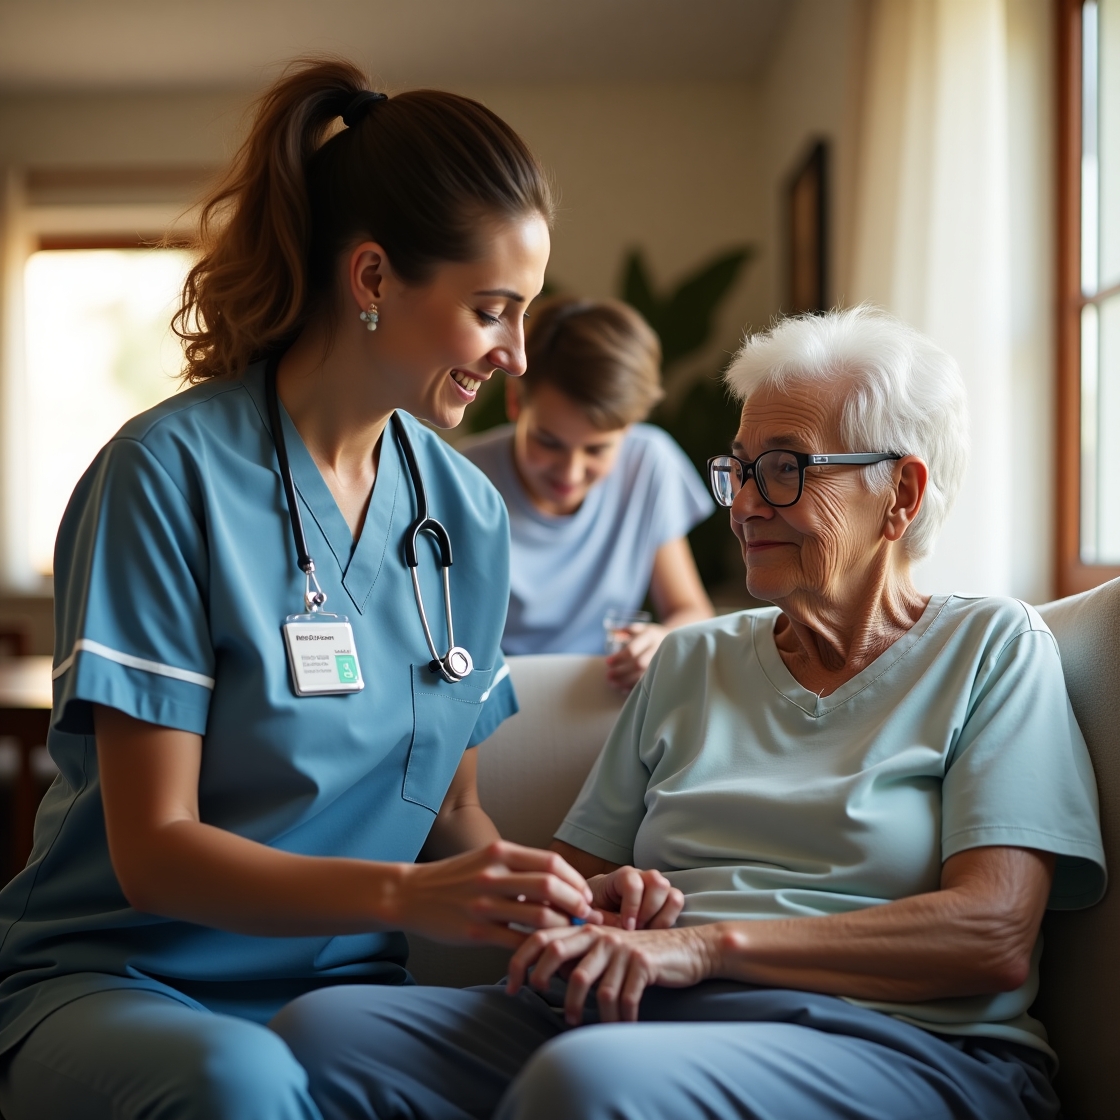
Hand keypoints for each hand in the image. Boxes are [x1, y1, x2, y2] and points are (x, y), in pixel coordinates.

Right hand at [394, 841, 595, 949]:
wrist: (410, 894)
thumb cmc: (454, 877)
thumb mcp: (486, 859)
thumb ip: (519, 866)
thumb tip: (559, 882)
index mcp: (499, 852)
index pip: (551, 862)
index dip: (575, 879)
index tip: (585, 894)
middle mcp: (493, 875)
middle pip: (550, 887)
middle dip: (576, 903)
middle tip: (587, 915)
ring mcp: (483, 905)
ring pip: (538, 916)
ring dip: (563, 927)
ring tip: (572, 934)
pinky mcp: (475, 932)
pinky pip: (517, 942)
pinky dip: (537, 949)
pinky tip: (546, 954)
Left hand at [508, 924, 715, 1024]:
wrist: (687, 949)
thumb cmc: (639, 956)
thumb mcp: (606, 950)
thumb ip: (577, 956)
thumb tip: (543, 975)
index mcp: (585, 930)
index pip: (542, 937)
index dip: (520, 961)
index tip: (511, 988)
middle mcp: (599, 934)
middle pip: (557, 953)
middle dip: (544, 981)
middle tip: (550, 1004)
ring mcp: (620, 947)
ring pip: (588, 983)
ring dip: (581, 1009)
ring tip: (578, 1022)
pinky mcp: (641, 962)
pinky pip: (620, 998)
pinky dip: (617, 1018)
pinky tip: (619, 1025)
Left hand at [588, 866, 683, 929]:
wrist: (602, 905)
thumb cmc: (597, 908)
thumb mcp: (592, 913)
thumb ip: (599, 918)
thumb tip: (613, 925)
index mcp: (622, 876)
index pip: (633, 883)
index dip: (632, 906)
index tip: (626, 927)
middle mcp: (643, 876)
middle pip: (657, 883)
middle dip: (649, 911)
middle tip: (637, 929)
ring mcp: (657, 886)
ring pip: (673, 893)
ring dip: (662, 917)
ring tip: (646, 932)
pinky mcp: (667, 898)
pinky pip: (678, 904)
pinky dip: (669, 920)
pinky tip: (653, 931)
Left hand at [605, 623, 667, 691]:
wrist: (676, 642)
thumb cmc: (652, 635)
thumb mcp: (642, 628)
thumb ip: (628, 630)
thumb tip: (613, 632)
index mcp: (650, 637)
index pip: (633, 649)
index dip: (619, 657)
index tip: (608, 662)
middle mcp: (657, 650)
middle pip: (638, 664)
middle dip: (621, 671)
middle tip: (608, 675)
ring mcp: (661, 662)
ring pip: (643, 675)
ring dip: (626, 681)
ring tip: (613, 683)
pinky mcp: (662, 672)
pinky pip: (648, 683)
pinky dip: (634, 687)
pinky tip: (623, 688)